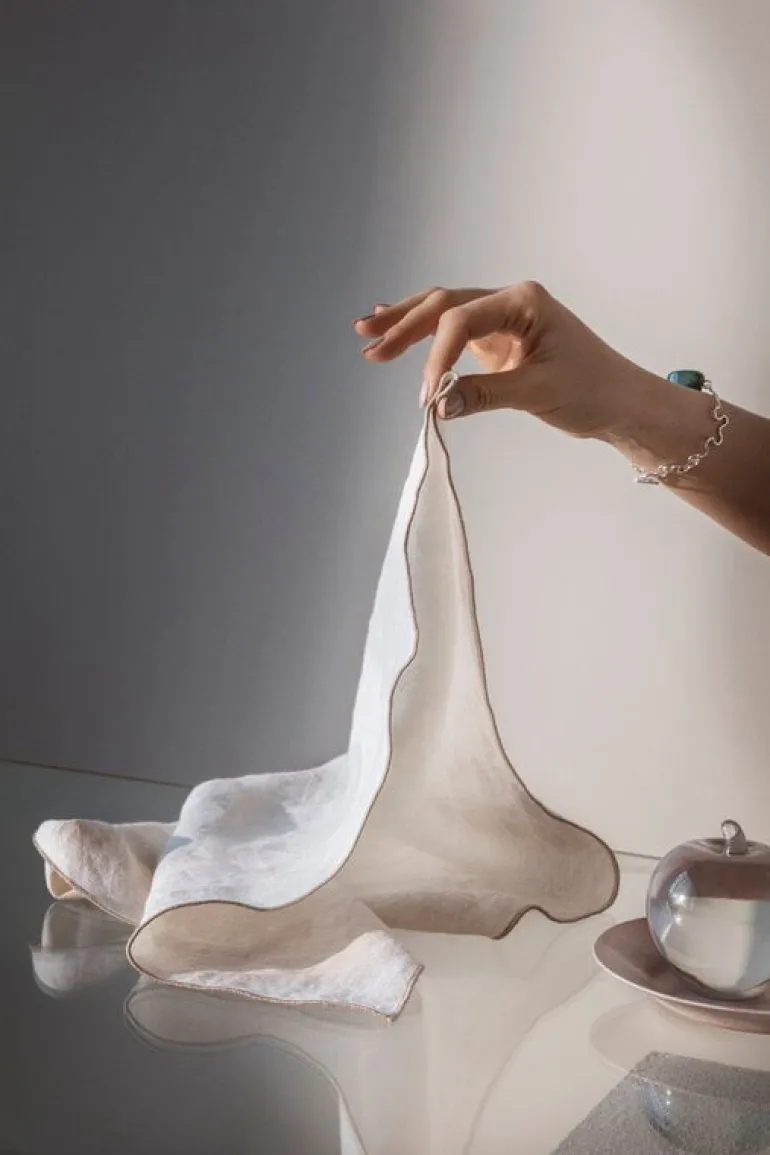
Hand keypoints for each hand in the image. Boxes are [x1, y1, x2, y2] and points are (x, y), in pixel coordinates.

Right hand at [353, 282, 657, 441]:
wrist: (620, 402)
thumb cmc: (593, 390)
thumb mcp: (537, 392)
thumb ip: (484, 394)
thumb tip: (438, 403)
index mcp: (524, 302)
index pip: (461, 318)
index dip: (437, 356)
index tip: (425, 395)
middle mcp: (510, 302)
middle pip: (444, 305)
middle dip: (404, 325)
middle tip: (370, 346)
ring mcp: (502, 320)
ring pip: (443, 314)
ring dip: (406, 326)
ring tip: (368, 335)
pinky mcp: (497, 341)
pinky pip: (453, 334)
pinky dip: (424, 337)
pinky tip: (394, 332)